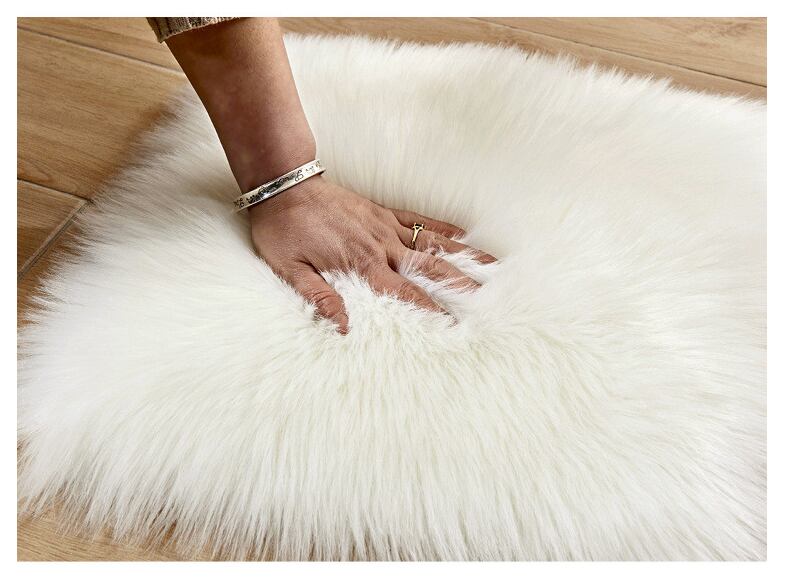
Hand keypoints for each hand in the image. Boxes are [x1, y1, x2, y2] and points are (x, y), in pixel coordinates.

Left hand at [248, 175, 496, 333]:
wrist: (283, 186)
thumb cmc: (284, 231)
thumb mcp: (291, 270)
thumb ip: (319, 297)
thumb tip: (343, 327)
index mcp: (361, 263)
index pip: (404, 291)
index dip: (430, 308)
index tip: (452, 322)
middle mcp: (381, 245)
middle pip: (429, 267)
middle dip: (459, 283)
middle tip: (486, 297)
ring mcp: (385, 226)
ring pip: (431, 243)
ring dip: (462, 254)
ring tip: (491, 265)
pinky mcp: (382, 211)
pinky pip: (418, 219)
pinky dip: (440, 227)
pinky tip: (461, 233)